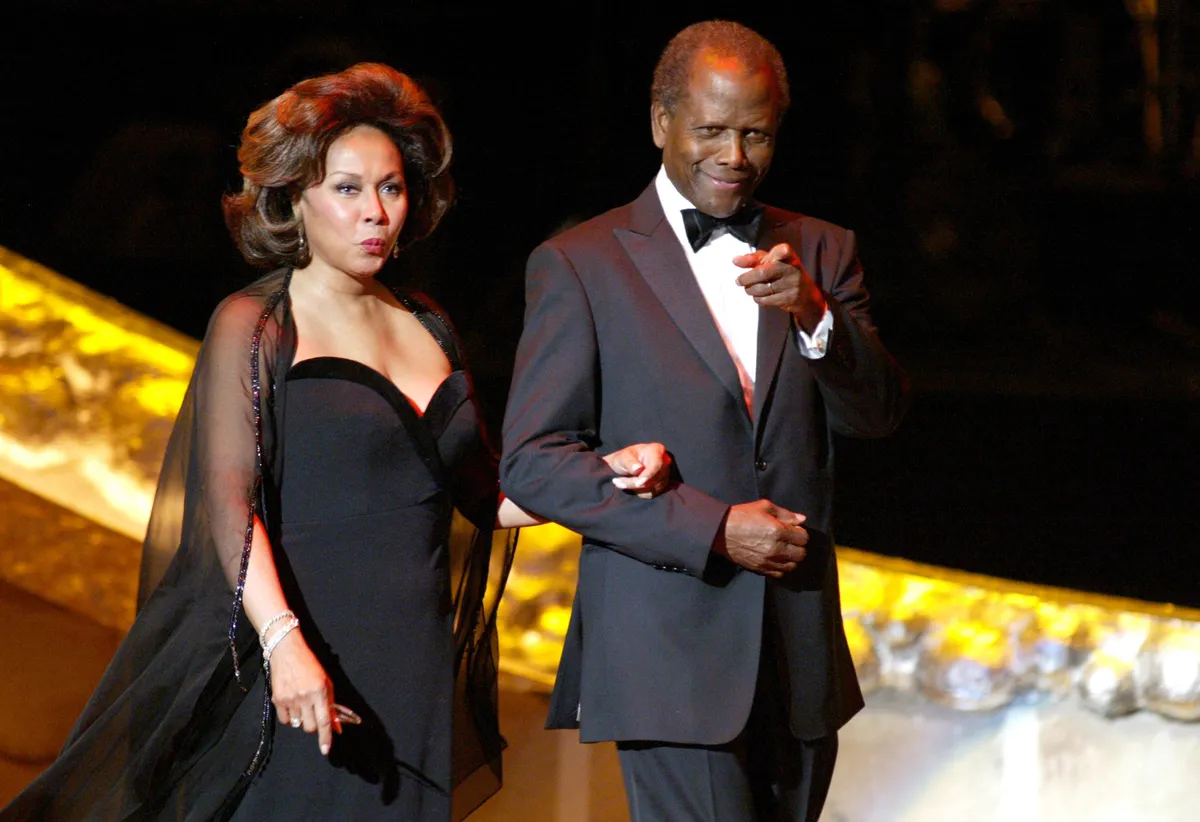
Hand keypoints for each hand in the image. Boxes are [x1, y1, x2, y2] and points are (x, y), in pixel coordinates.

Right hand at [269, 630, 339, 754]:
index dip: (326, 737)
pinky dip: (290, 717)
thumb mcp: (326, 683)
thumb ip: (331, 705)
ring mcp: (290, 699)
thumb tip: (337, 726)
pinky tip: (292, 705)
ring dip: (302, 719)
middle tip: (314, 714)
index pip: (324, 721)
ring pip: (298, 725)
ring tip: (302, 704)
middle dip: (315, 726)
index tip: (325, 750)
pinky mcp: (277, 700)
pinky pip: (285, 720)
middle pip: (310, 727)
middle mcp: (305, 697)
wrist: (287, 652)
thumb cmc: (310, 665)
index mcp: (320, 692)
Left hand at [602, 442, 673, 498]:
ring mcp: (665, 475)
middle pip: (654, 479)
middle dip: (635, 483)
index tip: (638, 483)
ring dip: (635, 489)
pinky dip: (639, 492)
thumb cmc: (625, 458)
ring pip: (652, 488)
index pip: (656, 465)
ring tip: (620, 482)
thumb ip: (629, 462)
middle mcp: (665, 462)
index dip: (648, 475)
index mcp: (657, 450)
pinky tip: (630, 486)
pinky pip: (651, 494)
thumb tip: (638, 469)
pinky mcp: (662, 486)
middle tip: (617, 481)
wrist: (625, 466)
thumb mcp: (622, 457)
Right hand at [713, 499, 807, 577]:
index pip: (803, 538)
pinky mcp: (760, 569)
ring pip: (792, 566)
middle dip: (798, 546)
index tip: (793, 530)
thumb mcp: (764, 507)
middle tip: (790, 540)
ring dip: (791, 558)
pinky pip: (780, 573)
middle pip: (801, 554)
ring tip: (784, 550)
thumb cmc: (741, 516)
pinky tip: (776, 559)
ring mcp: (768, 561)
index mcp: (778, 531)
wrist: (721, 532)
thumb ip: (785, 513)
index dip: (800, 532)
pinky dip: (781, 567)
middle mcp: (776, 548)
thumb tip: (801, 519)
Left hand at [733, 243, 826, 332]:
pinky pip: (766, 300)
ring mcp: (791, 284)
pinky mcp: (788, 298)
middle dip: (746, 278)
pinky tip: (758, 296)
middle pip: (762, 273)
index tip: (774, 255)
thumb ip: (754, 259)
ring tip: (749, 288)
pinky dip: (757, 299)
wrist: (805, 294)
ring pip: (762, 288)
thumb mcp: (772, 261)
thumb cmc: (783, 272)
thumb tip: (735, 260)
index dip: (778, 253)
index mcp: (788, 255)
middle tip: (739, 281)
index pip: (783, 251)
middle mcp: (791, 268)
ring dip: (750, 290)